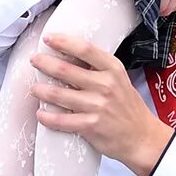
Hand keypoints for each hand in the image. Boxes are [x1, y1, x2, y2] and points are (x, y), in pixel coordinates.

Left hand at [28, 34, 170, 175]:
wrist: (142, 137)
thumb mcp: (119, 79)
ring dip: (41, 90)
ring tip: (34, 88)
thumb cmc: (127, 106)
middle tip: (34, 60)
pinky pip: (61, 120)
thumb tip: (68, 55)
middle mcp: (105, 85)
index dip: (63, 42)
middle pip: (66, 70)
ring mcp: (98, 106)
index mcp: (113, 69)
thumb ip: (98, 68)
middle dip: (45, 63)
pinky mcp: (90, 126)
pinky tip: (40, 113)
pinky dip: (47, 117)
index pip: (85, 49)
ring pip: (58, 94)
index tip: (48, 38)